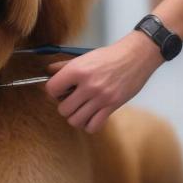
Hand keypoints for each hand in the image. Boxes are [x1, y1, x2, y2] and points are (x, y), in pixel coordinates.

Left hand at [44, 31, 164, 132]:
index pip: (52, 89)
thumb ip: (63, 66)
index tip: (59, 91)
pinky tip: (90, 116)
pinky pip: (93, 126)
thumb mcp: (83, 57)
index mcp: (78, 70)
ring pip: (75, 120)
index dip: (52, 92)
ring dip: (75, 117)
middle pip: (63, 109)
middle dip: (64, 106)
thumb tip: (47, 73)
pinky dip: (88, 125)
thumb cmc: (109, 56)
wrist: (136, 56)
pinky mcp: (112, 106)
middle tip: (71, 100)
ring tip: (80, 109)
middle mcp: (88, 85)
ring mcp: (101, 97)